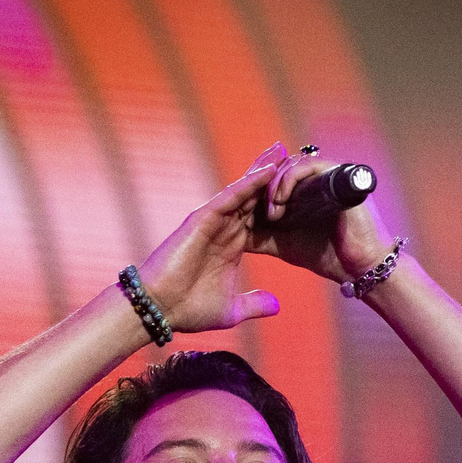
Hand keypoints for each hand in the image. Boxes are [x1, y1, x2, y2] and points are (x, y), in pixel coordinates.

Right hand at [136, 144, 285, 333]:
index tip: (301, 191)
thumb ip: (254, 304)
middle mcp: (223, 229)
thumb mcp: (231, 310)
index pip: (260, 217)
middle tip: (295, 155)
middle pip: (253, 196)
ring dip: (262, 170)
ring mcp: (212, 222)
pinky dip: (248, 184)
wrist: (160, 310)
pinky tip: (267, 171)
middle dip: (272, 176)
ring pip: (242, 190)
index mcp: (232, 245)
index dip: (279, 203)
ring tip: (283, 152)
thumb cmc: (188, 310)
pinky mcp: (201, 220)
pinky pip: (229, 197)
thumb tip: (276, 305)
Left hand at [248, 150, 395, 282]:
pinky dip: (287, 181)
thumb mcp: (282, 243)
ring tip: (269, 213)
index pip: (268, 179)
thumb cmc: (326, 255)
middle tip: (245, 207)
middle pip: (275, 169)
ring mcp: (324, 173)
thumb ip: (260, 235)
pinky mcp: (336, 174)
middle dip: (257, 186)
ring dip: (272, 187)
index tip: (237, 212)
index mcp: (300, 189)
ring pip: (287, 166)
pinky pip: (305, 166)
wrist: (359, 267)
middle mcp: (312, 177)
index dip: (251, 192)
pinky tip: (278, 204)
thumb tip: (233, 233)